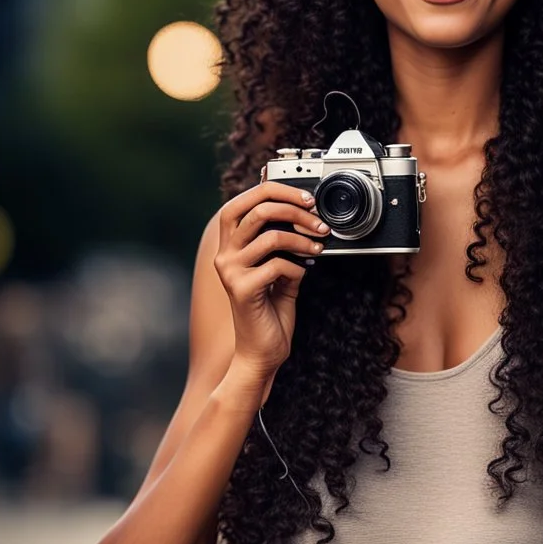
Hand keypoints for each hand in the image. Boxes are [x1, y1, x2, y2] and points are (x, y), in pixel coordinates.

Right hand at [214, 181, 329, 382]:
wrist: (262, 353)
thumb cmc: (270, 312)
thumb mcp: (279, 270)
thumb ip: (284, 244)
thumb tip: (307, 217)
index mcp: (230, 245)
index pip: (241, 201)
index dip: (274, 191)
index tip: (306, 198)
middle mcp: (225, 255)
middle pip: (255, 209)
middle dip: (293, 207)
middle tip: (316, 219)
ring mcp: (231, 272)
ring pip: (270, 235)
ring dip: (302, 238)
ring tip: (318, 247)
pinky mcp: (243, 290)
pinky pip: (277, 265)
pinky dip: (298, 267)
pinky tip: (303, 275)